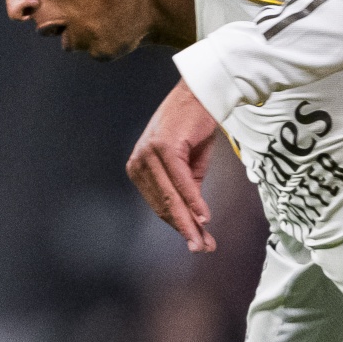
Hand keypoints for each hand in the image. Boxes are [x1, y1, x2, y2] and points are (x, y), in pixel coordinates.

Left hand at [127, 79, 218, 251]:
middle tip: (202, 248)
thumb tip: (196, 221)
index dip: (180, 225)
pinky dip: (193, 200)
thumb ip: (187, 190)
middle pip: (164, 204)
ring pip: (170, 196)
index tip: (198, 242)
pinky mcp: (164, 147)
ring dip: (189, 221)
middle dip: (185, 229)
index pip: (160, 204)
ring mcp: (149, 154)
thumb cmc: (195, 128)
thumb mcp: (190, 165)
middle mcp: (138, 162)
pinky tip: (203, 216)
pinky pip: (180, 181)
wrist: (201, 93)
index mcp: (140, 169)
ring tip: (203, 240)